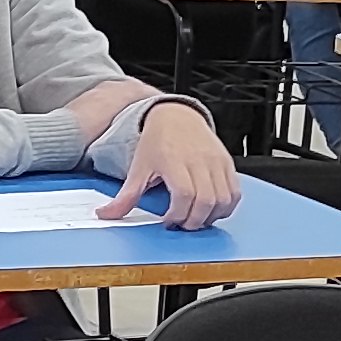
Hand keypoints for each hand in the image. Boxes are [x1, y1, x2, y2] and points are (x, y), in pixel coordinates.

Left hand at [107, 97, 239, 230]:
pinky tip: (210, 210)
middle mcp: (199, 160)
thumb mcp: (138, 167)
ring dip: (211, 217)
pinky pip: (234, 193)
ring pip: (223, 199)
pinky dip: (226, 208)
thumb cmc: (158, 141)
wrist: (176, 116)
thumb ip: (126, 196)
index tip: (168, 221)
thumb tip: (106, 215)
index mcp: (174, 160)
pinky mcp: (227, 164)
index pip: (184, 194)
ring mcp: (216, 162)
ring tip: (195, 218)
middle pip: (206, 201)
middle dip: (193, 221)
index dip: (178, 214)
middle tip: (181, 224)